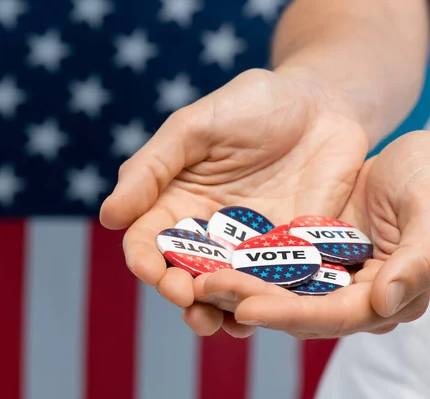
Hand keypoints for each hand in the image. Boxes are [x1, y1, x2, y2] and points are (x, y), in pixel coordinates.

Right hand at [99, 67, 369, 334]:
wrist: (321, 104)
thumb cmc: (252, 105)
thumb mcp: (195, 127)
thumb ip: (152, 168)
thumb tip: (108, 218)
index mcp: (176, 202)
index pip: (148, 240)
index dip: (144, 258)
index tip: (149, 269)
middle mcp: (208, 232)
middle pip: (184, 273)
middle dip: (179, 291)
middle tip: (185, 298)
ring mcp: (250, 248)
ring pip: (226, 290)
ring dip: (217, 311)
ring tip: (217, 324)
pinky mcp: (290, 255)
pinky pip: (275, 286)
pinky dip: (267, 305)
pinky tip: (263, 315)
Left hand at [193, 131, 429, 338]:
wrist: (422, 159)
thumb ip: (419, 259)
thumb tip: (384, 303)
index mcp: (387, 292)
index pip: (332, 315)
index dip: (289, 315)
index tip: (246, 308)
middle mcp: (352, 292)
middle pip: (295, 308)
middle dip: (248, 301)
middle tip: (202, 290)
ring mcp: (328, 273)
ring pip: (277, 290)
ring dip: (236, 287)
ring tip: (194, 279)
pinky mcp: (309, 250)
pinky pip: (272, 262)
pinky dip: (242, 262)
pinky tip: (209, 255)